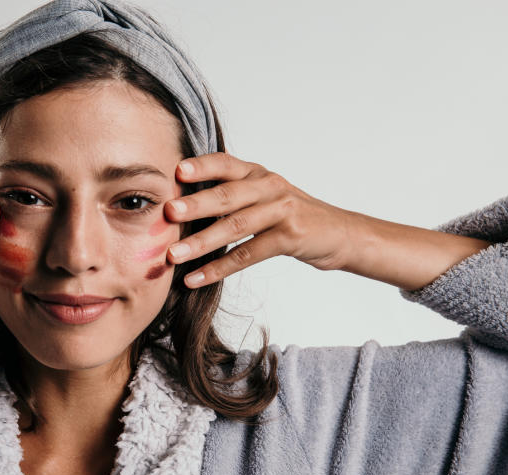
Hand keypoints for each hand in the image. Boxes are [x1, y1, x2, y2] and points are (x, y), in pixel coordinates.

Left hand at [164, 152, 358, 287]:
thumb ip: (230, 196)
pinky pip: (248, 254)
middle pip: (227, 195)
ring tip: (173, 254)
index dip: (202, 166)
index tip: (175, 170)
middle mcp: (269, 186)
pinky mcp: (290, 236)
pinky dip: (219, 268)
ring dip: (201, 242)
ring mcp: (281, 210)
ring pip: (235, 226)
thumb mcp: (263, 196)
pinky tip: (196, 278)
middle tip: (167, 212)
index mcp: (257, 174)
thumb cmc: (290, 215)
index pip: (226, 163)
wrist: (340, 233)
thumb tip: (179, 207)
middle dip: (195, 204)